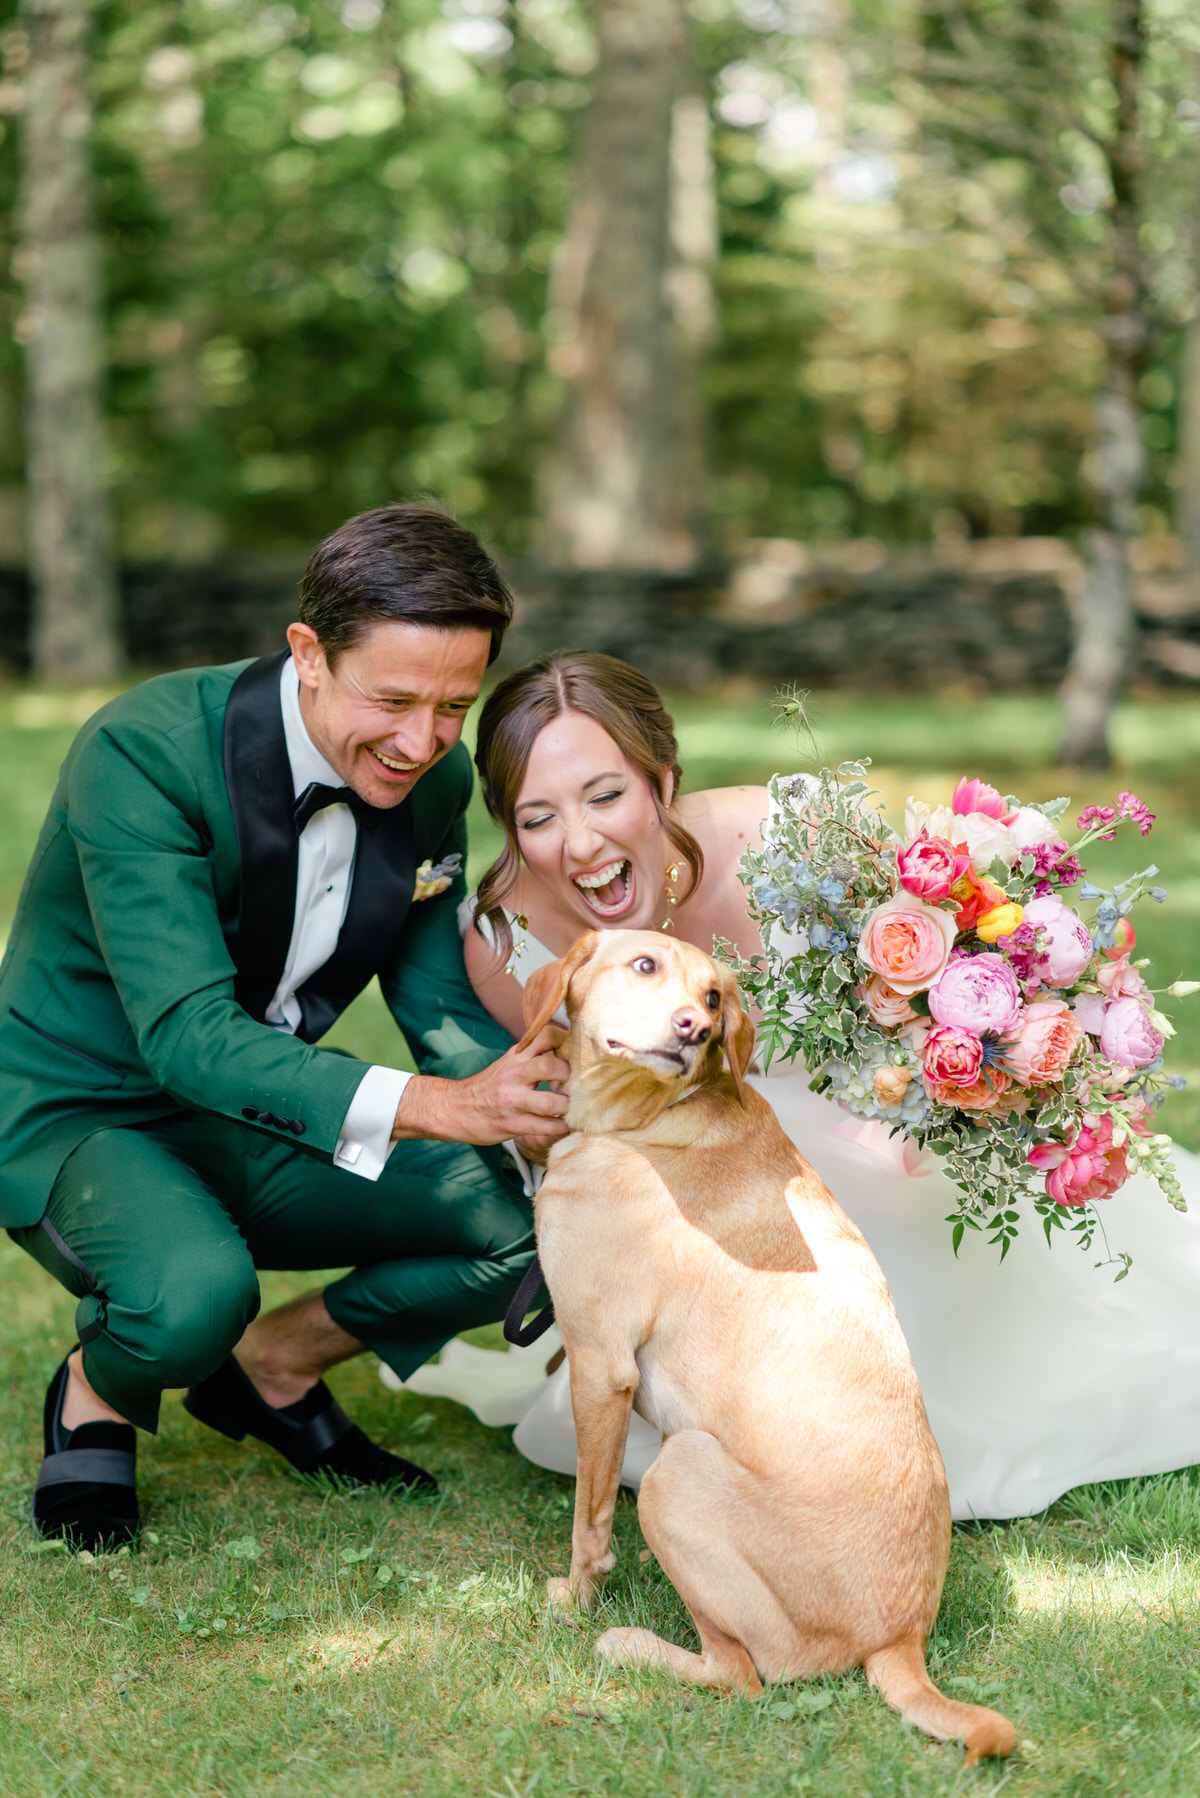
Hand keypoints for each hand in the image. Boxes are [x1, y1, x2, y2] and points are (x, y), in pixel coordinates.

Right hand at [391, 1025, 569, 1145]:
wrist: (453, 1108)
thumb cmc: (486, 1087)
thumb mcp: (506, 1064)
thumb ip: (531, 1057)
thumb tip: (564, 1055)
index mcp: (515, 1056)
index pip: (546, 1035)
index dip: (566, 1043)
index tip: (573, 1054)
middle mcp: (514, 1075)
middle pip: (551, 1065)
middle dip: (568, 1076)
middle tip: (571, 1085)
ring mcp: (513, 1101)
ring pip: (552, 1102)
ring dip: (567, 1107)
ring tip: (569, 1109)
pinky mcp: (512, 1124)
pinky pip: (545, 1127)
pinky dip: (560, 1128)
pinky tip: (562, 1126)